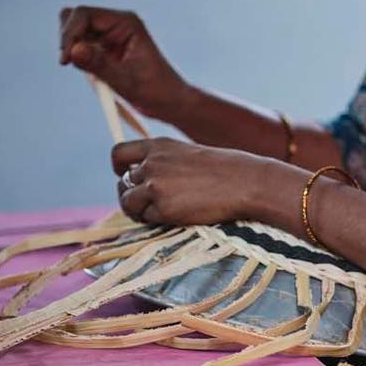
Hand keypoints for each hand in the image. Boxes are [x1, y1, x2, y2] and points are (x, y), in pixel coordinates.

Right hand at [59, 6, 184, 118]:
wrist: (169, 102)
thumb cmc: (156, 90)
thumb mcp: (126, 81)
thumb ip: (98, 65)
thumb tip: (74, 50)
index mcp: (126, 22)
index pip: (84, 14)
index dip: (69, 34)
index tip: (65, 59)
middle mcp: (116, 24)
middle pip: (75, 17)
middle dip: (68, 38)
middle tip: (70, 62)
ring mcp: (110, 35)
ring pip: (76, 32)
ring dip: (74, 50)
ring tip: (91, 73)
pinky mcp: (105, 48)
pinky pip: (81, 47)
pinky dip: (79, 60)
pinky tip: (96, 77)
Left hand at [112, 138, 269, 228]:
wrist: (245, 182)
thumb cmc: (226, 170)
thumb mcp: (189, 154)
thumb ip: (165, 162)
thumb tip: (146, 182)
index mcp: (159, 146)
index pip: (119, 153)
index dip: (119, 168)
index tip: (126, 177)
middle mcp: (152, 163)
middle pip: (124, 184)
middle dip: (131, 196)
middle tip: (147, 205)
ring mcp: (155, 186)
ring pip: (128, 203)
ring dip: (139, 211)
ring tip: (159, 214)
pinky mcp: (163, 208)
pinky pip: (147, 218)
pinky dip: (157, 220)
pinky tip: (177, 216)